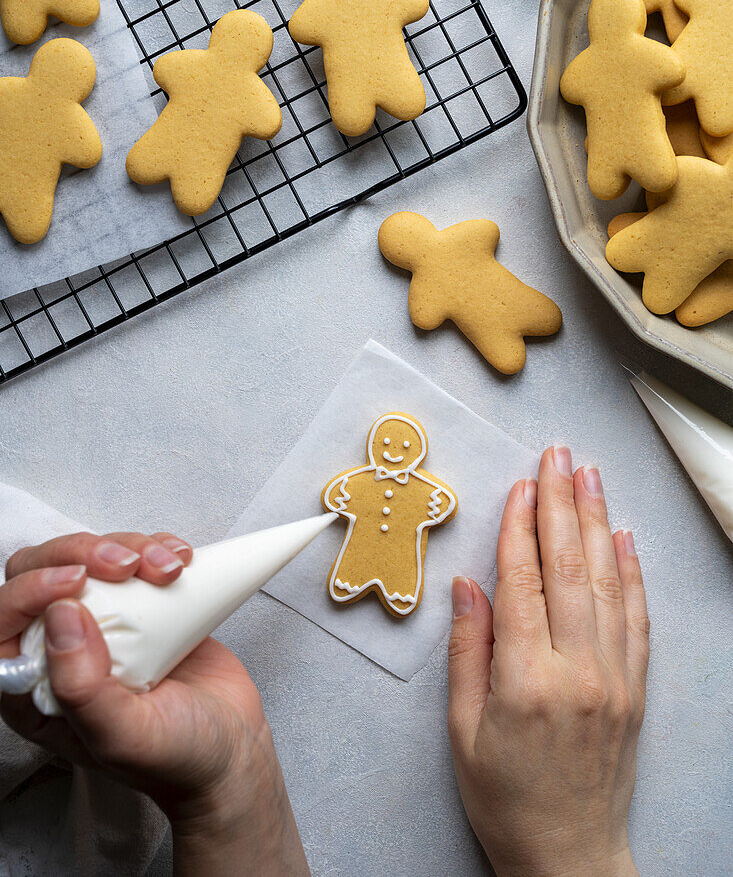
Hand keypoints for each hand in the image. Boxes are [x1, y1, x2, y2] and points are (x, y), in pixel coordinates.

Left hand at [0, 531, 308, 876]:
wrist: (232, 749)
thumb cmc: (175, 758)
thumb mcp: (124, 737)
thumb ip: (82, 688)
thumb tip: (59, 617)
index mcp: (35, 687)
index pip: (4, 620)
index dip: (30, 589)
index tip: (77, 581)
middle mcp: (62, 649)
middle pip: (43, 571)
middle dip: (82, 553)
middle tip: (124, 564)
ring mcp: (104, 622)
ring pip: (91, 555)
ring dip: (130, 547)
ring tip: (169, 570)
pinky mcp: (142, 604)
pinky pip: (136, 555)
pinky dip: (158, 547)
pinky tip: (180, 561)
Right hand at [448, 447, 648, 876]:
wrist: (568, 856)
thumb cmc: (504, 797)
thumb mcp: (462, 731)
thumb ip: (468, 652)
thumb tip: (469, 585)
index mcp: (526, 681)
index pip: (522, 582)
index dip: (519, 527)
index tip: (519, 484)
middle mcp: (577, 671)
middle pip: (569, 568)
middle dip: (562, 503)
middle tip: (557, 455)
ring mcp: (614, 678)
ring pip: (607, 582)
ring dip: (598, 522)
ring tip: (589, 476)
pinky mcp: (636, 689)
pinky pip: (637, 618)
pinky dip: (633, 573)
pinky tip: (625, 538)